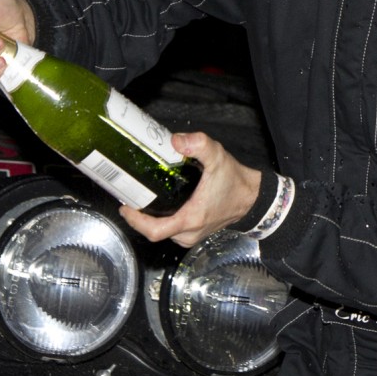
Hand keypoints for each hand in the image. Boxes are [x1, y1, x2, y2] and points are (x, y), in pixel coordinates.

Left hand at [119, 131, 260, 247]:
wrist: (252, 197)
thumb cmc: (234, 180)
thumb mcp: (217, 157)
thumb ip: (198, 144)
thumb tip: (175, 140)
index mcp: (191, 218)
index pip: (154, 230)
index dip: (135, 221)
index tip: (125, 206)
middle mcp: (189, 233)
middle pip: (154, 231)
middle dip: (138, 217)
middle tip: (128, 196)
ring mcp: (191, 235)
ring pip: (162, 231)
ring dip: (148, 219)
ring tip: (139, 198)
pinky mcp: (194, 232)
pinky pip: (170, 230)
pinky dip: (160, 219)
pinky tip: (156, 203)